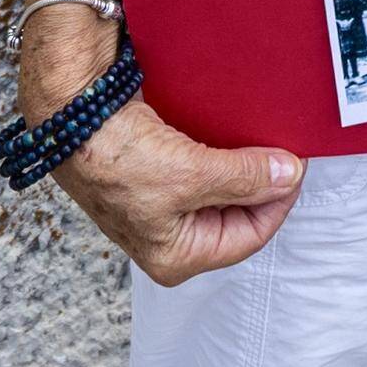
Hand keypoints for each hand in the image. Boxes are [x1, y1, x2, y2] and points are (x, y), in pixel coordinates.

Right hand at [52, 92, 306, 281]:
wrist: (68, 109)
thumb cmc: (113, 156)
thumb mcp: (188, 175)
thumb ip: (244, 179)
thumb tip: (289, 175)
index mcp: (175, 257)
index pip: (249, 236)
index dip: (278, 199)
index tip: (297, 163)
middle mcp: (170, 236)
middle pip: (238, 211)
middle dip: (261, 181)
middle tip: (284, 146)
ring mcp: (163, 203)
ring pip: (223, 185)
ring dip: (244, 161)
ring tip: (263, 134)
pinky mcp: (158, 169)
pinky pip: (205, 164)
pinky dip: (223, 147)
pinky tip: (234, 126)